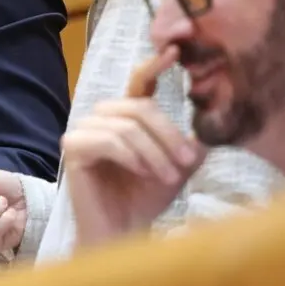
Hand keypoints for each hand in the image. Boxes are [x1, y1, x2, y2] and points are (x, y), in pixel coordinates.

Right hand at [63, 48, 206, 247]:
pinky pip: (108, 140)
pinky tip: (142, 172)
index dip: (154, 65)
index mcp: (125, 116)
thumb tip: (211, 123)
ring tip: (168, 177)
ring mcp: (83, 131)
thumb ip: (190, 142)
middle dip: (168, 134)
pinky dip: (131, 156)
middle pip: (138, 106)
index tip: (174, 51)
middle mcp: (101, 117)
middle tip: (187, 161)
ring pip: (127, 125)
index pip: (138, 83)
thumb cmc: (146, 199)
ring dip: (154, 152)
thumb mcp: (177, 166)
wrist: (124, 233)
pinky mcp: (73, 149)